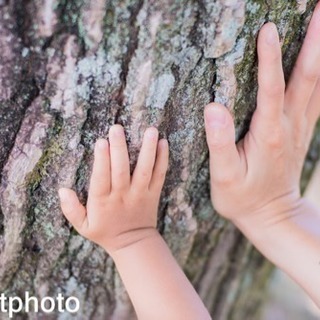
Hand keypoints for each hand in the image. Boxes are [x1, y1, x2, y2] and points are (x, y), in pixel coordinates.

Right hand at [58, 124, 168, 255]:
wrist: (134, 244)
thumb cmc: (105, 232)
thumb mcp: (83, 226)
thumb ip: (71, 209)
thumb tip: (62, 190)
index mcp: (103, 202)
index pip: (101, 178)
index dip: (101, 160)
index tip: (101, 142)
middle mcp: (122, 196)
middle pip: (121, 170)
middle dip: (119, 148)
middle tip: (117, 128)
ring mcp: (140, 194)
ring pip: (144, 170)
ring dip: (148, 150)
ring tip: (150, 130)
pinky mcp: (154, 193)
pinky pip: (159, 175)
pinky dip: (162, 159)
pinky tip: (164, 142)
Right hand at [204, 4, 319, 228]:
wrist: (272, 216)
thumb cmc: (243, 199)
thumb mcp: (224, 177)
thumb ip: (219, 143)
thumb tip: (214, 107)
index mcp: (268, 134)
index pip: (271, 89)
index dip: (269, 59)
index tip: (268, 28)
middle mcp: (290, 126)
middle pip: (307, 77)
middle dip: (315, 41)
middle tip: (319, 9)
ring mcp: (299, 128)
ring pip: (317, 84)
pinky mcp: (301, 131)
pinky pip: (317, 97)